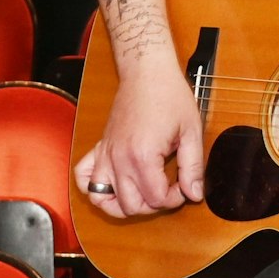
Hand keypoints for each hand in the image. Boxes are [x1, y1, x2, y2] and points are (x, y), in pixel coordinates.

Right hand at [73, 59, 205, 218]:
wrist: (147, 72)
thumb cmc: (170, 96)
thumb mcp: (191, 131)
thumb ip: (193, 166)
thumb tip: (194, 193)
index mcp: (143, 156)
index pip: (157, 199)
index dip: (176, 197)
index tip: (185, 184)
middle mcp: (119, 159)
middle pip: (131, 206)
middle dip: (154, 204)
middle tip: (168, 187)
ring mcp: (106, 154)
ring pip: (102, 200)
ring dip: (124, 204)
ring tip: (143, 193)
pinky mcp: (99, 148)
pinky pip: (84, 178)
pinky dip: (95, 188)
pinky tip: (115, 184)